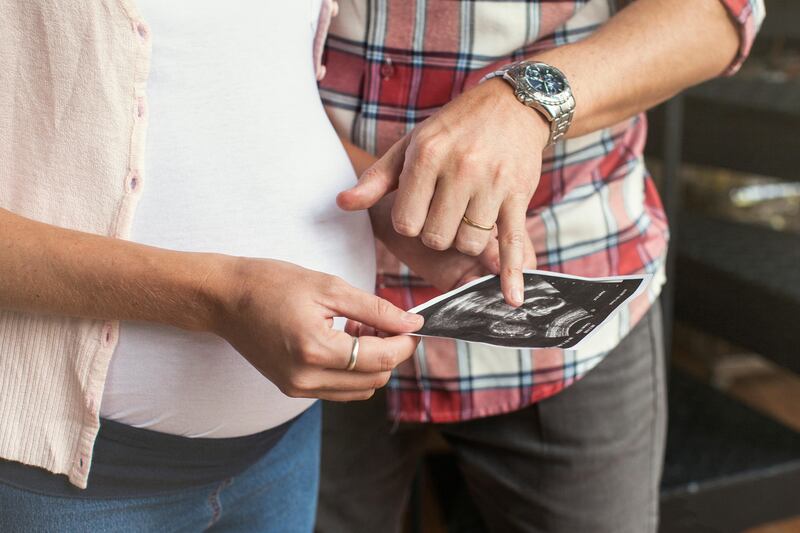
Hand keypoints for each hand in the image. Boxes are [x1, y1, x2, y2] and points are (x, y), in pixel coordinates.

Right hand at [210, 257, 421, 400]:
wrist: (224, 298)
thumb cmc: (271, 283)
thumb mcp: (329, 287)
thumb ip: (375, 308)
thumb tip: (412, 322)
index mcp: (315, 349)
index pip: (381, 358)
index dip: (405, 342)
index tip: (413, 323)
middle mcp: (306, 378)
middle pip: (375, 379)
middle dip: (389, 351)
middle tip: (380, 319)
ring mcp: (298, 388)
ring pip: (361, 388)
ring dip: (372, 361)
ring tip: (357, 327)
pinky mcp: (292, 388)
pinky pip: (340, 389)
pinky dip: (352, 368)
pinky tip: (342, 339)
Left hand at [338, 78, 548, 305]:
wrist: (512, 106)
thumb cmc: (453, 129)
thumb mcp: (410, 146)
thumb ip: (376, 180)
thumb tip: (342, 203)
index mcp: (427, 155)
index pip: (407, 221)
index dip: (410, 224)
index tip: (420, 210)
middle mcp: (460, 169)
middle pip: (438, 238)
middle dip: (437, 236)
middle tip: (444, 216)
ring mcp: (492, 183)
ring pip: (469, 242)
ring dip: (465, 242)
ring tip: (467, 220)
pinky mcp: (519, 194)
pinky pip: (512, 240)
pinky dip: (513, 273)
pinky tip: (513, 298)